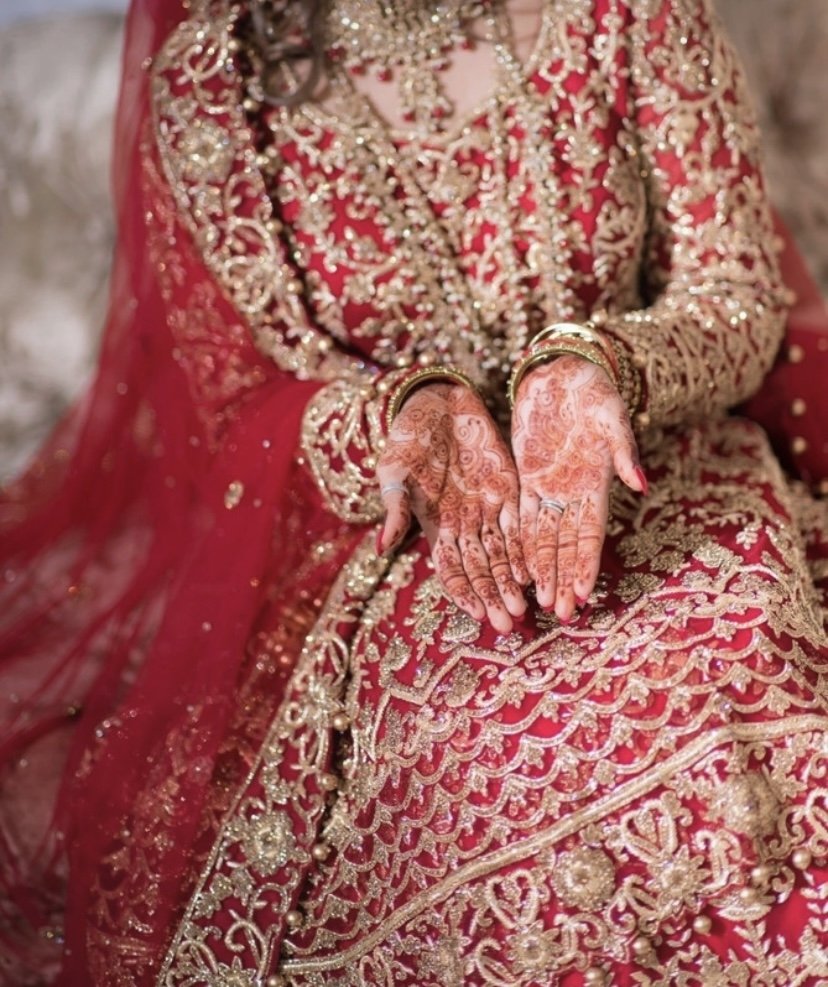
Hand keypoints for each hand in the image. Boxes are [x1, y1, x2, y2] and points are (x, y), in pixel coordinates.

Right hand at [376, 382, 528, 633]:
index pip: (452, 569)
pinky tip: (535, 568)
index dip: (464, 593)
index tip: (476, 614)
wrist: (437, 401)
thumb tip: (382, 547)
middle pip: (481, 569)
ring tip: (527, 606)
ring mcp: (488, 508)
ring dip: (512, 581)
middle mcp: (464, 524)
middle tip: (509, 623)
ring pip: (503, 553)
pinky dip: (525, 548)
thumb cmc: (408, 437)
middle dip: (494, 596)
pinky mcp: (509, 488)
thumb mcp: (394, 471)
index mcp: (436, 525)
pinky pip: (520, 524)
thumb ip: (394, 508)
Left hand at [511, 355, 645, 622]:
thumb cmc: (595, 392)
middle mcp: (571, 494)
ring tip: (540, 603)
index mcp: (596, 484)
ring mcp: (548, 489)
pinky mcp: (527, 479)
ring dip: (543, 571)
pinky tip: (518, 569)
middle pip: (566, 546)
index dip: (586, 564)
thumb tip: (641, 483)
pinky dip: (521, 544)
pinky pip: (522, 518)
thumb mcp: (613, 417)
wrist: (565, 372)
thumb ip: (623, 451)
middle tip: (559, 614)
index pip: (591, 534)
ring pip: (544, 539)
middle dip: (564, 579)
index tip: (584, 594)